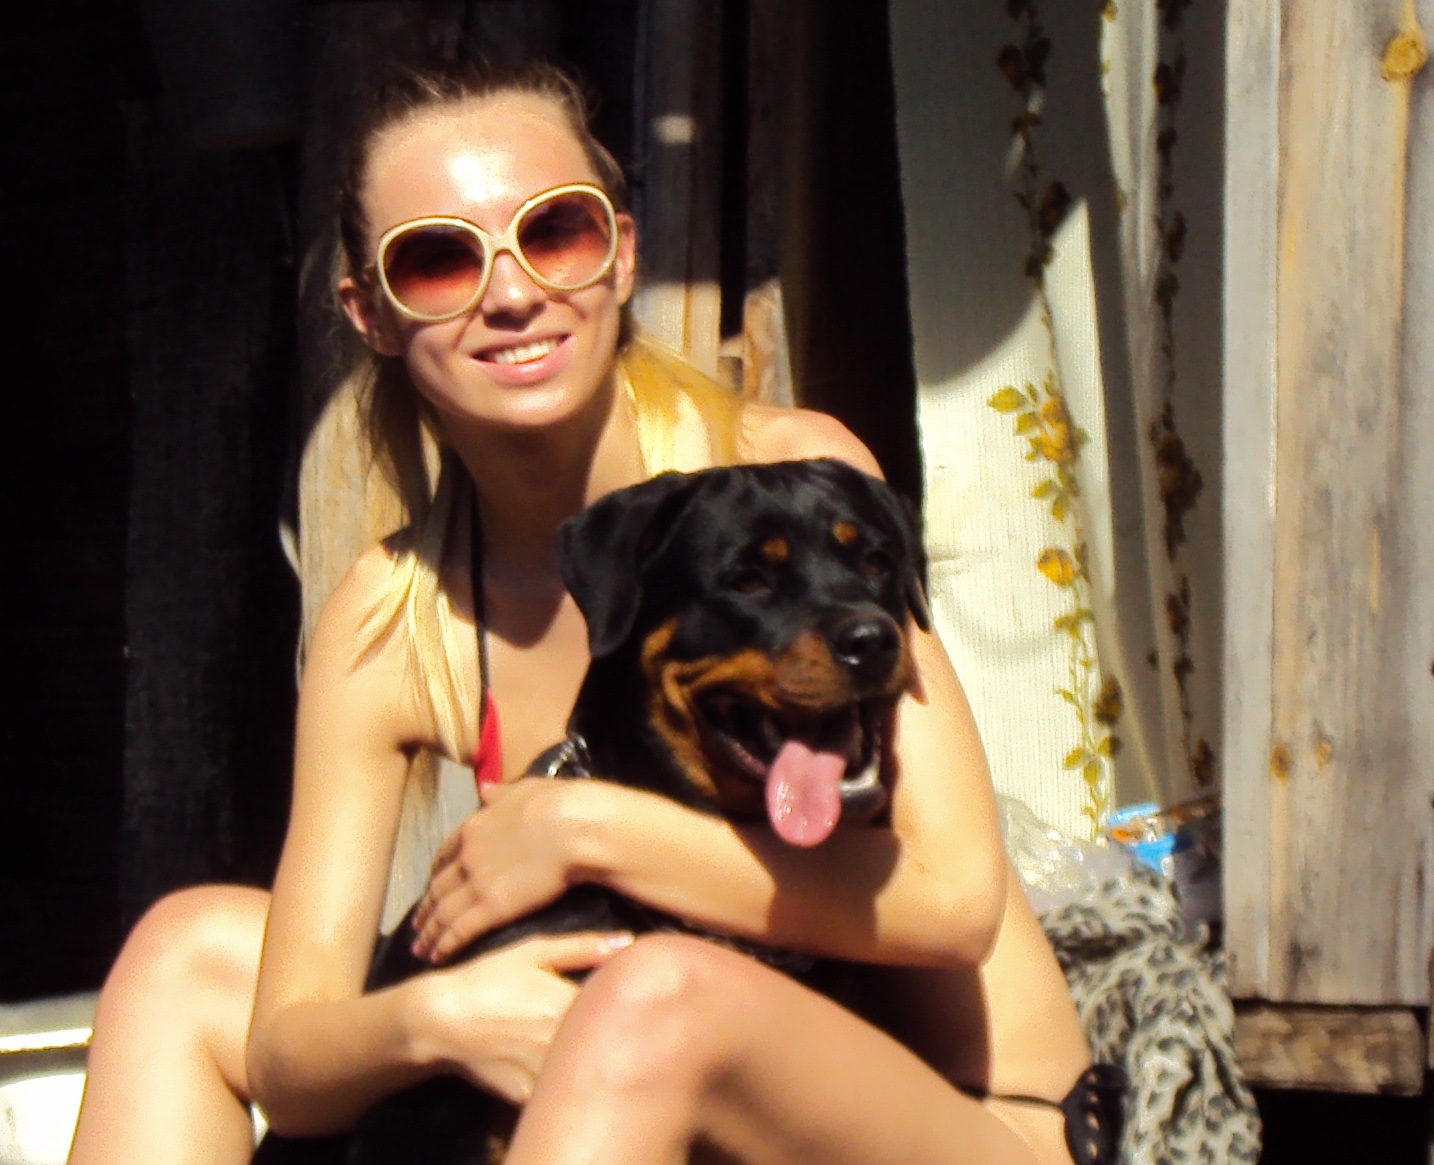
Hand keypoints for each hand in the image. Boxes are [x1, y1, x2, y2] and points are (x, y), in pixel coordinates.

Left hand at [412, 780, 584, 962]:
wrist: (576, 827)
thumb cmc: (560, 804)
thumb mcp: (525, 789)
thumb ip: (501, 794)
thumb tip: (485, 789)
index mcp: (475, 827)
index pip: (445, 853)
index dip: (436, 872)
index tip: (431, 885)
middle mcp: (467, 856)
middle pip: (438, 887)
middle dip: (426, 908)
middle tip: (418, 925)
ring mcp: (477, 883)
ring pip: (443, 912)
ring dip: (429, 933)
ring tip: (420, 949)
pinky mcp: (492, 907)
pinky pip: (460, 930)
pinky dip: (445, 945)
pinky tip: (438, 957)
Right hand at [418, 931, 633, 1104]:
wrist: (440, 1020)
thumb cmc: (490, 978)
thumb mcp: (534, 952)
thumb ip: (584, 947)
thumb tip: (629, 941)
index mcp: (570, 1003)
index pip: (621, 1007)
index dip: (627, 1003)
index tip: (625, 996)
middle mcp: (562, 1042)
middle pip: (608, 1042)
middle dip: (610, 1031)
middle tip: (598, 1019)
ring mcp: (545, 1074)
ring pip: (586, 1070)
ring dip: (589, 1058)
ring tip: (573, 1040)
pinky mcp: (528, 1096)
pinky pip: (559, 1091)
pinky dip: (564, 1080)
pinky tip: (553, 1062)